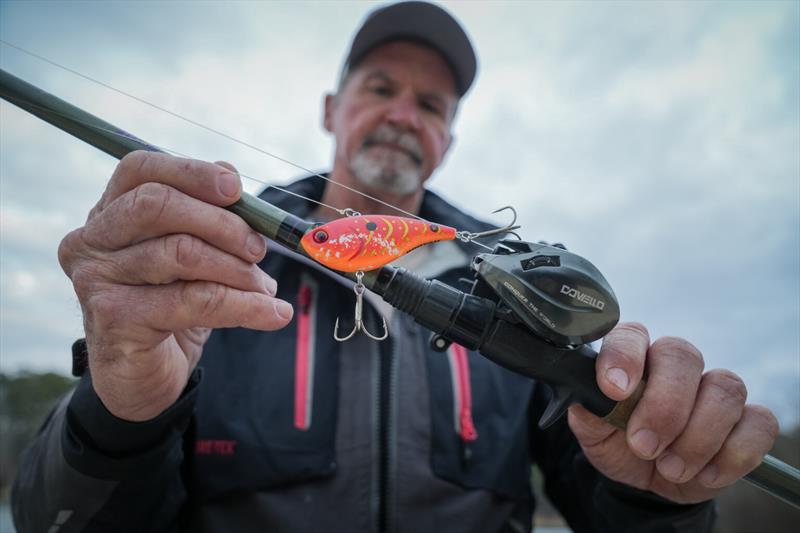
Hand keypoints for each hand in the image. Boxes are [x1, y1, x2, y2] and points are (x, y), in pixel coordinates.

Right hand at [58, 151, 293, 421]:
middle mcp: (91, 240)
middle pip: (157, 205)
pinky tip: (274, 313)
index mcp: (108, 212)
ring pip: (181, 253)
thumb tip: (230, 174)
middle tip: (259, 248)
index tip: (236, 189)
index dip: (191, 172)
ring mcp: (96, 279)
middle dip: (222, 222)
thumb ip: (205, 215)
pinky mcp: (115, 317)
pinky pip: (194, 300)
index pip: (140, 170)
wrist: (143, 376)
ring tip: (264, 288)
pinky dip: (245, 305)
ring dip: (238, 270)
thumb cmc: (169, 306)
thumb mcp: (191, 257)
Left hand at [567, 322, 778, 503]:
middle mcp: (675, 365)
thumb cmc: (618, 443)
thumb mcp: (593, 434)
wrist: (648, 479)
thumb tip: (584, 400)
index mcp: (634, 357)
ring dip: (697, 438)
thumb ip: (587, 413)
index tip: (614, 390)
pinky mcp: (747, 419)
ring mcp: (715, 389)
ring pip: (724, 388)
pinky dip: (733, 454)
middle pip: (683, 356)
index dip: (625, 357)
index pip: (632, 335)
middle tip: (643, 445)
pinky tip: (705, 473)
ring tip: (670, 468)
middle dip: (664, 406)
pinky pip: (759, 422)